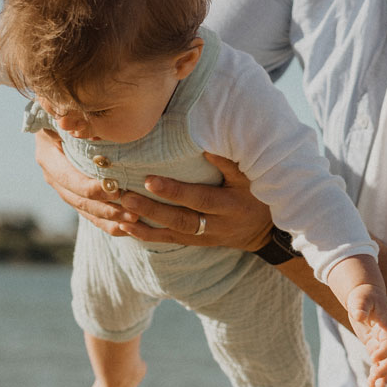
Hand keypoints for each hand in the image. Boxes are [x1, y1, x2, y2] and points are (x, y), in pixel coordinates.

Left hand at [32, 135, 273, 250]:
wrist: (265, 231)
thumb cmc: (256, 196)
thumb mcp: (249, 178)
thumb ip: (227, 163)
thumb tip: (204, 144)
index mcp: (229, 205)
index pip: (198, 198)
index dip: (174, 191)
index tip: (149, 179)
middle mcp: (216, 224)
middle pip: (180, 219)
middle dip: (151, 209)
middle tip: (125, 196)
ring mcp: (205, 237)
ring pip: (171, 232)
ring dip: (144, 224)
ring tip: (120, 211)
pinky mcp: (197, 242)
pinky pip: (170, 241)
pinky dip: (147, 235)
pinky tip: (127, 227)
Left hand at [346, 284, 386, 386]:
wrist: (366, 294)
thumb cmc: (363, 295)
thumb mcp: (360, 299)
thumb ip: (360, 306)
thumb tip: (359, 315)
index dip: (384, 351)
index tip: (373, 358)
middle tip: (376, 380)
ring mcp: (383, 340)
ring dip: (384, 374)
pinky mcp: (376, 344)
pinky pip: (380, 361)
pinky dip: (377, 372)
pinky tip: (372, 384)